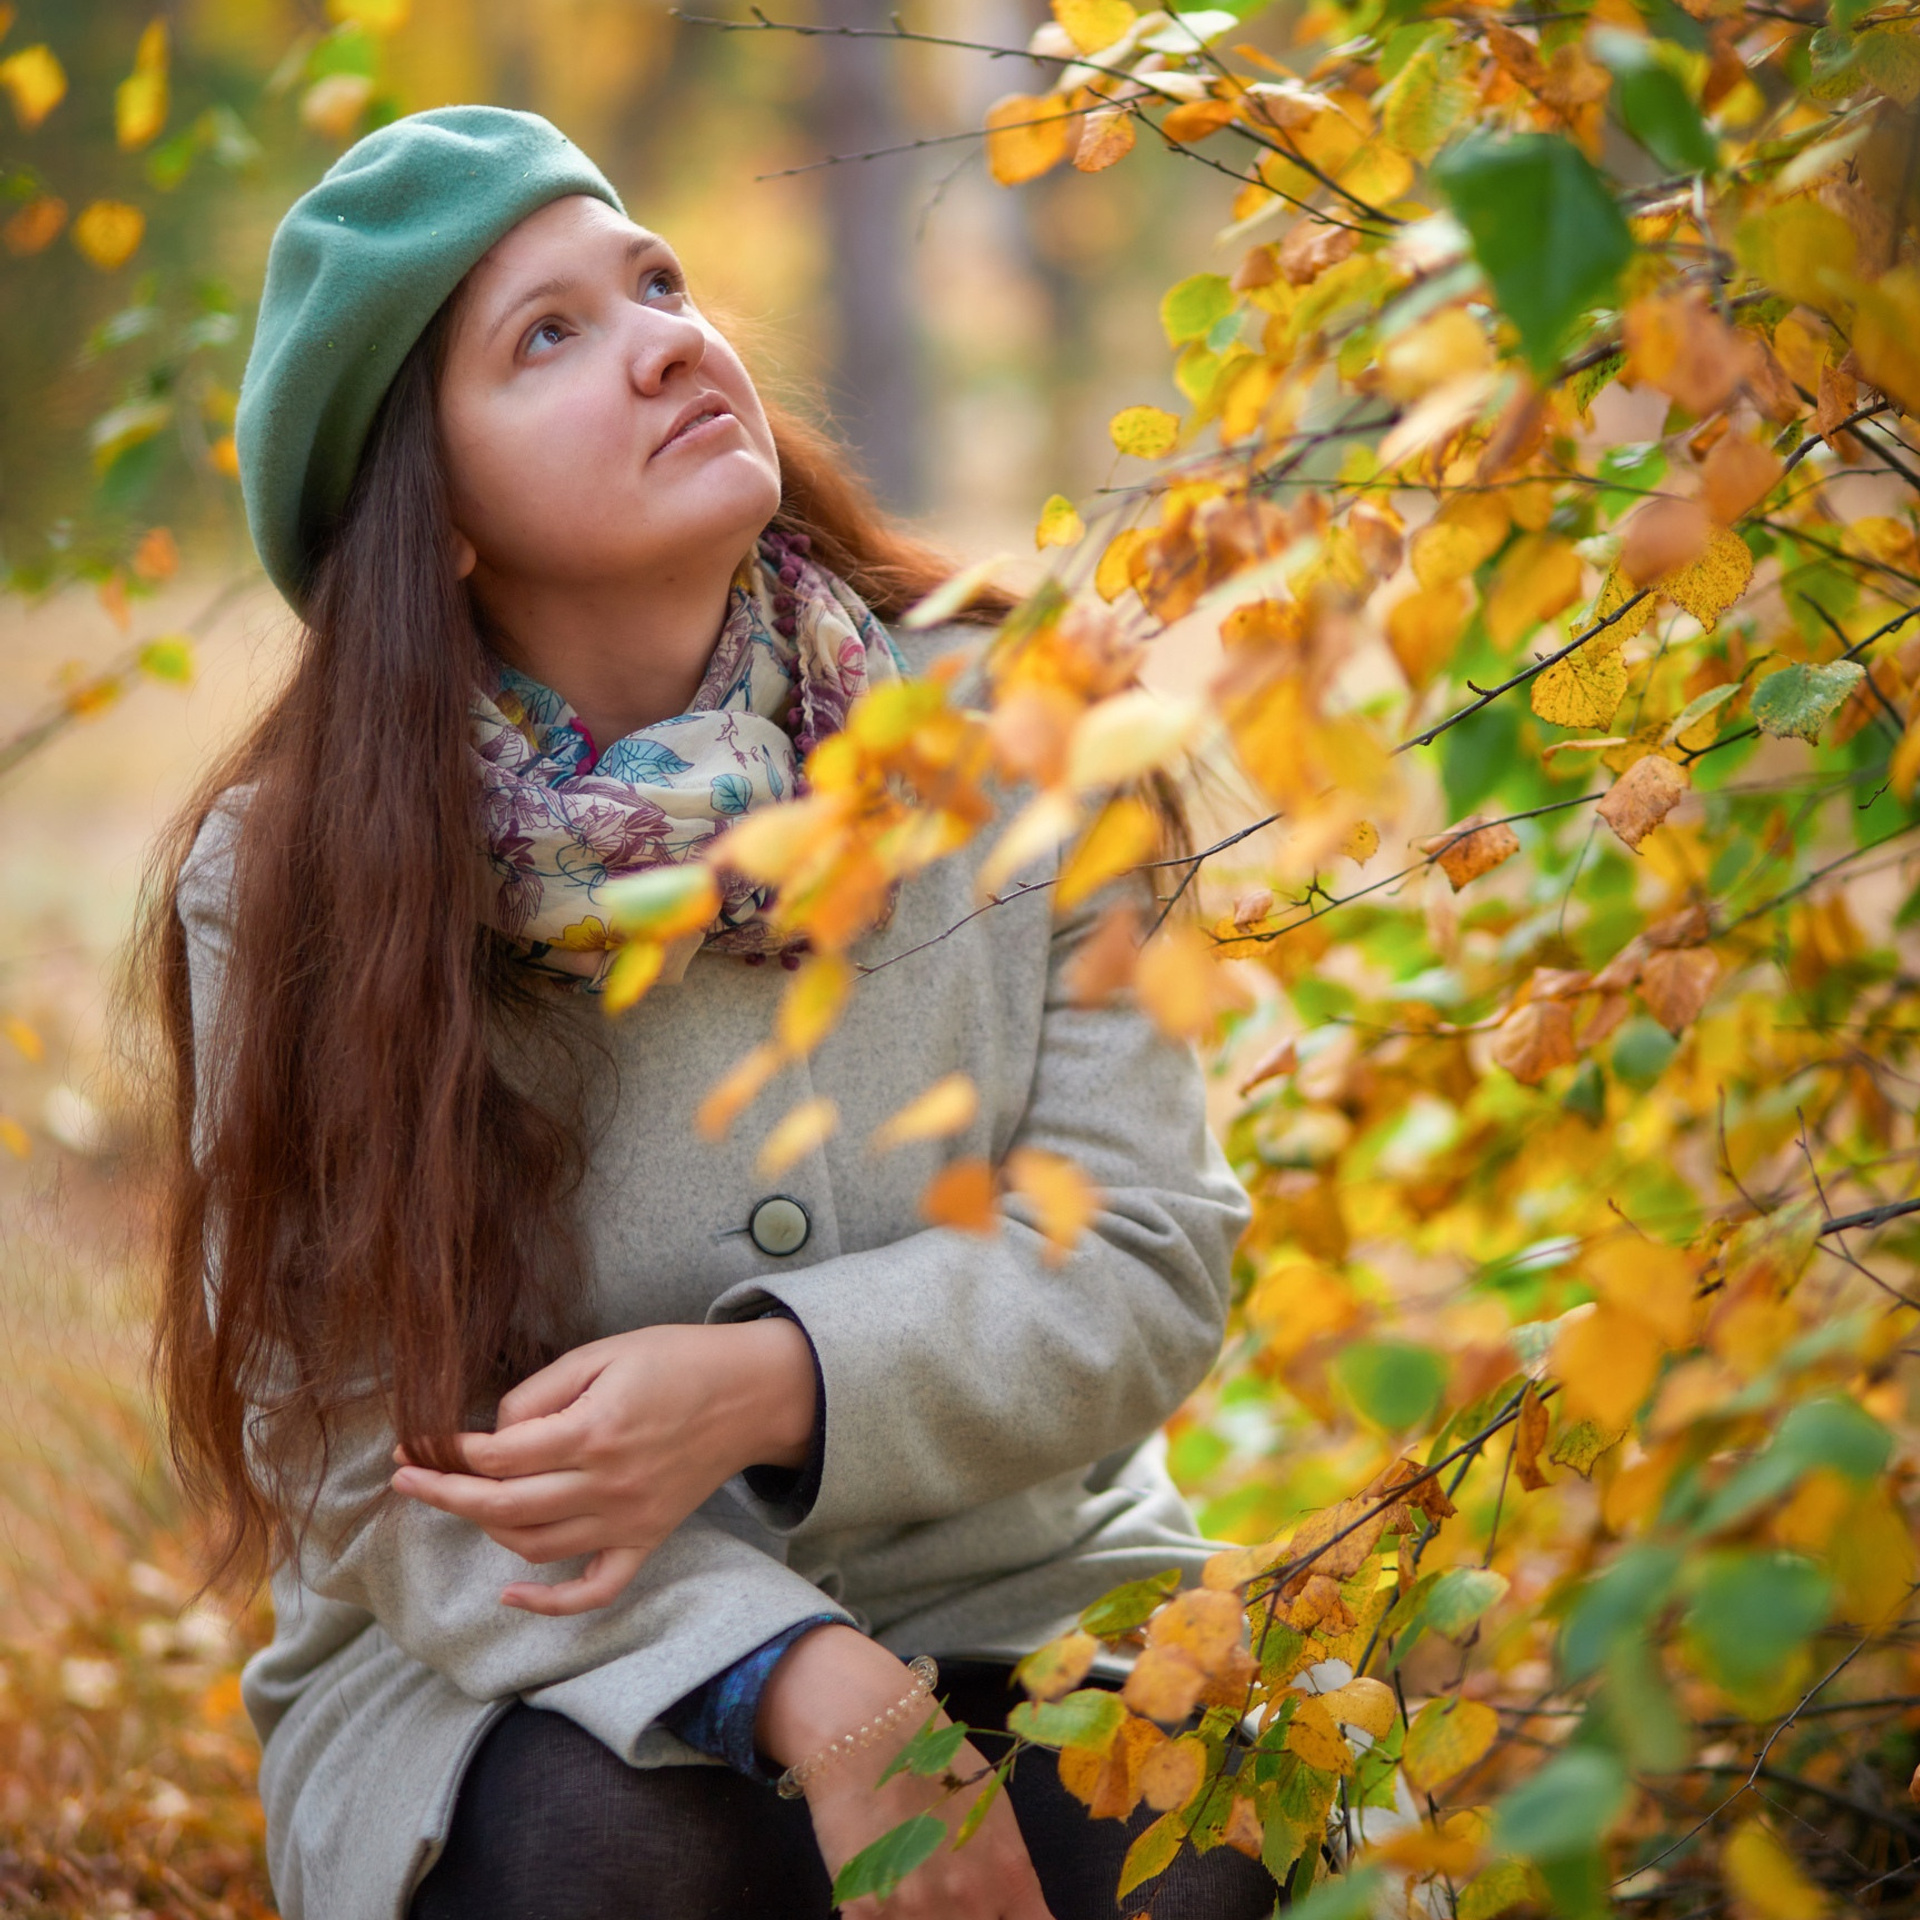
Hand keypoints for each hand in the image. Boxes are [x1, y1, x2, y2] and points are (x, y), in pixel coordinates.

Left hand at [389, 1318, 814, 1614]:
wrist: (751, 1392)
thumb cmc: (675, 1361)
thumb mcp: (603, 1353)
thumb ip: (542, 1392)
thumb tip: (495, 1432)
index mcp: (591, 1432)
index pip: (496, 1457)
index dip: (448, 1452)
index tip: (418, 1443)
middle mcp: (605, 1485)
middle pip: (500, 1509)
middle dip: (444, 1496)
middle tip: (407, 1479)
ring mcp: (627, 1520)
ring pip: (533, 1548)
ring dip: (486, 1530)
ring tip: (464, 1502)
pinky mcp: (647, 1539)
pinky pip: (594, 1590)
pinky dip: (550, 1604)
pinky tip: (511, 1596)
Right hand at [758, 1626, 1053, 1919]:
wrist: (865, 1729)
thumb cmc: (933, 1758)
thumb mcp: (990, 1810)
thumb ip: (1005, 1871)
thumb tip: (1006, 1908)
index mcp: (1010, 1874)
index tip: (1001, 1915)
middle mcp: (970, 1900)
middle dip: (970, 1919)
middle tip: (951, 1898)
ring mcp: (917, 1912)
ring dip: (926, 1917)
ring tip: (914, 1888)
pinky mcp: (864, 1913)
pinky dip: (887, 1915)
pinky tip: (884, 1889)